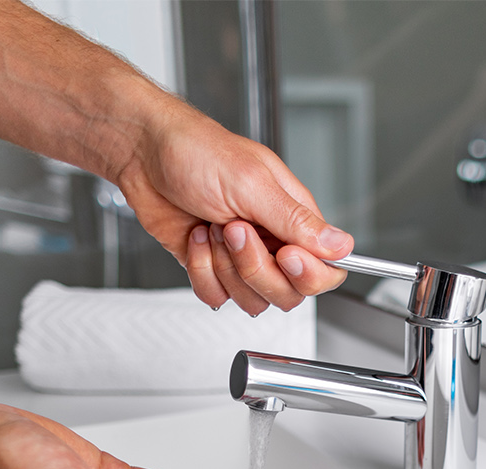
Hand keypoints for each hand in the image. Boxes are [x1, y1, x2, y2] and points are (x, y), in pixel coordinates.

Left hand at [118, 100, 350, 314]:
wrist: (143, 155)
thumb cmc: (195, 152)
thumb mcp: (252, 183)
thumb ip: (297, 221)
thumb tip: (341, 246)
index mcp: (293, 217)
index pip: (326, 268)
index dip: (309, 274)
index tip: (284, 255)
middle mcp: (271, 241)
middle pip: (289, 292)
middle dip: (255, 268)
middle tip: (235, 230)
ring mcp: (241, 258)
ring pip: (252, 299)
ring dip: (225, 268)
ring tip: (214, 227)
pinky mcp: (211, 268)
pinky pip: (217, 297)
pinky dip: (201, 272)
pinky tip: (197, 238)